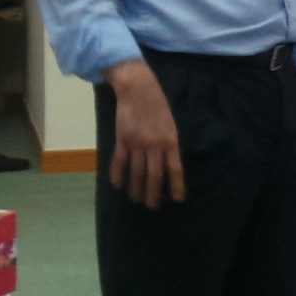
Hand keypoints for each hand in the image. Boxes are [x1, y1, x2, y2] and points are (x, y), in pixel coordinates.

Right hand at [106, 60, 183, 209]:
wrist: (139, 89)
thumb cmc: (159, 106)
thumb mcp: (171, 125)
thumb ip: (170, 145)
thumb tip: (170, 164)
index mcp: (170, 141)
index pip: (175, 169)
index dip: (177, 186)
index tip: (177, 200)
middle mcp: (154, 145)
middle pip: (154, 176)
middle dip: (154, 194)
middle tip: (153, 207)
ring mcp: (137, 144)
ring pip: (136, 173)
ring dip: (136, 189)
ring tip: (136, 200)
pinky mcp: (122, 140)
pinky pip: (119, 162)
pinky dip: (118, 175)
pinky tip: (118, 186)